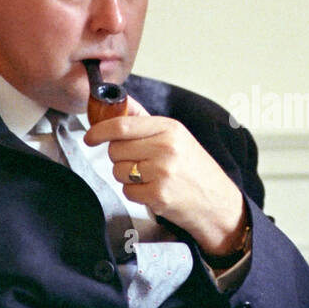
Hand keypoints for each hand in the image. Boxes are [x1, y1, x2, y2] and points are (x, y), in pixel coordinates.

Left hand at [83, 97, 247, 255]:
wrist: (218, 203)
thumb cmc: (195, 169)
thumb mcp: (177, 137)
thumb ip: (146, 122)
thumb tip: (119, 104)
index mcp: (169, 128)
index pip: (122, 125)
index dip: (99, 131)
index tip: (90, 137)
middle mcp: (165, 147)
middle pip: (116, 150)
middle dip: (120, 159)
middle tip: (140, 164)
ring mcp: (162, 172)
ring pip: (119, 171)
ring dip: (128, 178)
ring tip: (150, 179)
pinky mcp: (158, 195)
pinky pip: (128, 192)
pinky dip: (136, 194)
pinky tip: (154, 192)